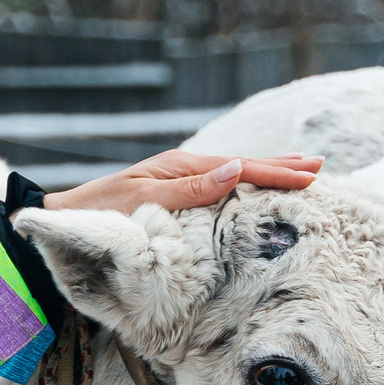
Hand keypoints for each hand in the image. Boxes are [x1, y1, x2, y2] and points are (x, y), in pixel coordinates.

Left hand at [41, 150, 322, 215]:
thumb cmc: (99, 216)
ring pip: (233, 174)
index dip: (277, 173)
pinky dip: (244, 183)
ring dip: (267, 172)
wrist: (64, 218)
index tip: (311, 174)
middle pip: (242, 166)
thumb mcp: (144, 203)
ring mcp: (179, 181)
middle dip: (280, 166)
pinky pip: (219, 187)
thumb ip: (190, 189)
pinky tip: (253, 185)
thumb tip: (235, 170)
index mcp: (181, 169)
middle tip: (319, 166)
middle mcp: (183, 170)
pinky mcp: (173, 194)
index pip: (240, 169)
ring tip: (298, 169)